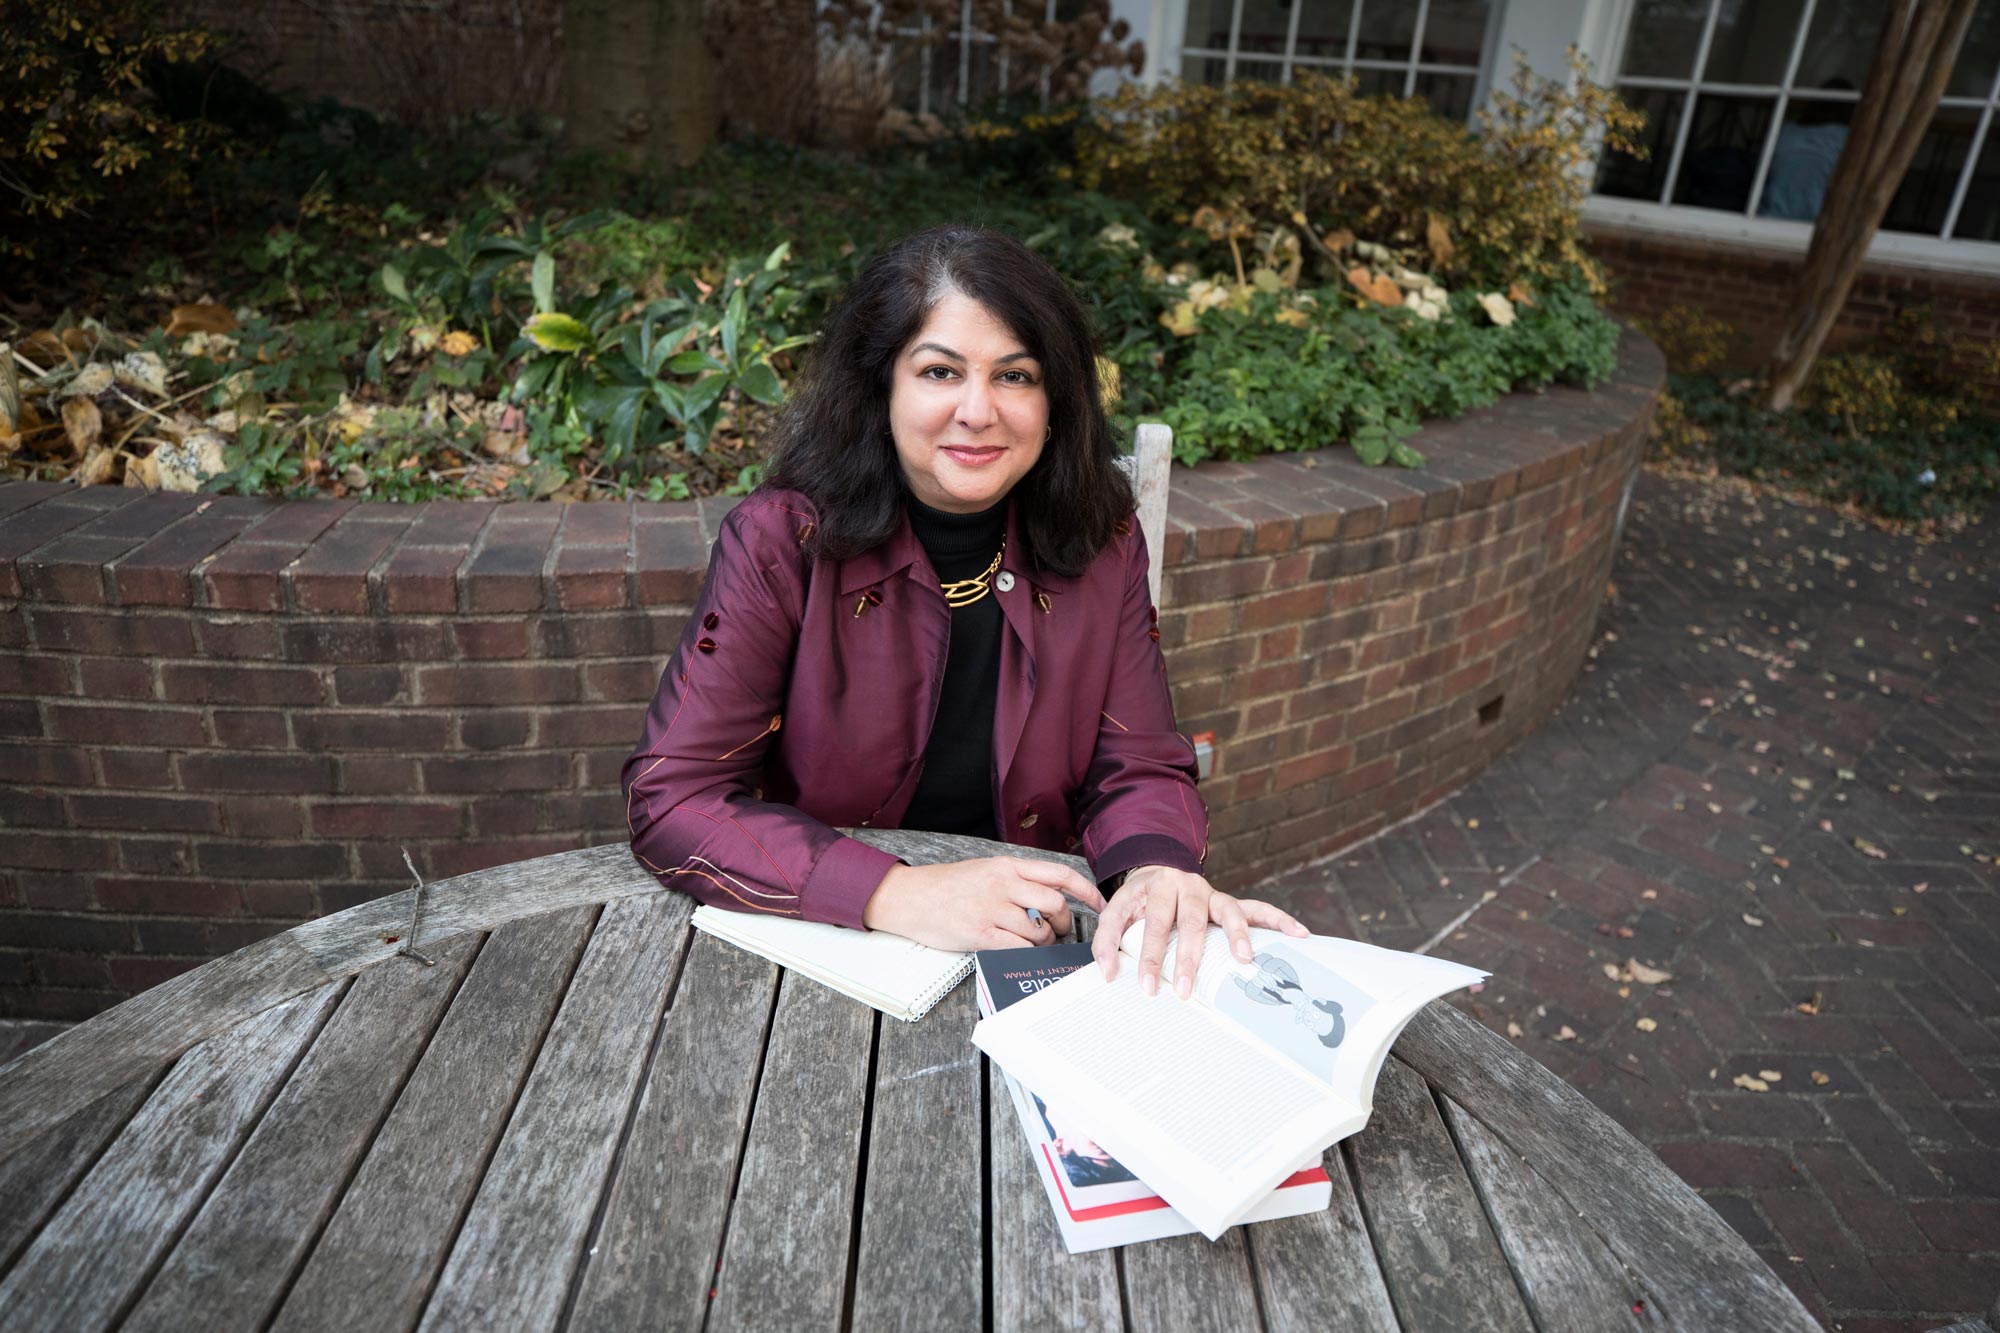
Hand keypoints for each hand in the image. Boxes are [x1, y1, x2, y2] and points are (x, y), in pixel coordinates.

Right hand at [862, 857, 1106, 951]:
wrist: (908, 898)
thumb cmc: (945, 887)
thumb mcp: (984, 871)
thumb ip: (1015, 881)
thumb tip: (1049, 899)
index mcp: (1006, 866)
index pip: (1058, 873)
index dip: (1085, 889)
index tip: (1099, 903)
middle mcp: (1002, 884)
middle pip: (1054, 903)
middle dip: (1065, 922)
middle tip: (1060, 930)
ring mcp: (991, 909)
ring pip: (1038, 929)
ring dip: (1044, 941)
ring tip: (1035, 941)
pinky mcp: (980, 933)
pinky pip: (1017, 946)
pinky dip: (1026, 951)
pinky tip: (1020, 950)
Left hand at [1093, 866, 1306, 998]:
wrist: (1159, 865)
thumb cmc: (1140, 898)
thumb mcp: (1117, 910)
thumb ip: (1108, 939)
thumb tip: (1108, 974)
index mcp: (1159, 888)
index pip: (1154, 925)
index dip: (1150, 957)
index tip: (1147, 987)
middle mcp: (1189, 887)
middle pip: (1191, 922)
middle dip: (1189, 958)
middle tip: (1185, 989)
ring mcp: (1213, 894)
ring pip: (1230, 911)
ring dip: (1238, 935)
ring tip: (1245, 961)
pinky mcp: (1230, 902)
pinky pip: (1259, 909)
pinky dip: (1280, 920)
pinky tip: (1300, 934)